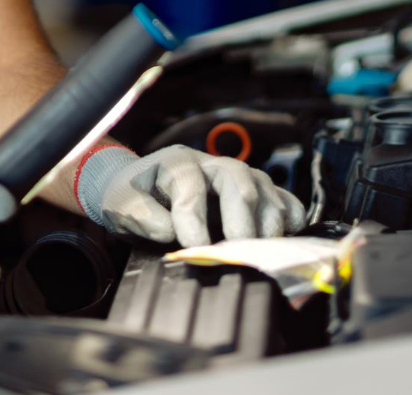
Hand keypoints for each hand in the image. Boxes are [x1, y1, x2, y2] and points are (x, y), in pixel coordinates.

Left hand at [76, 144, 305, 247]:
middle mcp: (213, 165)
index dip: (193, 217)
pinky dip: (289, 218)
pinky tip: (284, 238)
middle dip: (240, 218)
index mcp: (177, 162)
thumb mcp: (121, 204)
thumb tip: (169, 232)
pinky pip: (283, 199)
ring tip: (259, 249)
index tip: (193, 247)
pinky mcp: (256, 194)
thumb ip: (141, 216)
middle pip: (238, 180)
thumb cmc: (133, 197)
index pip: (191, 184)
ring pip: (264, 188)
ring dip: (266, 221)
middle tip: (237, 250)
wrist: (141, 191)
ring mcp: (238, 177)